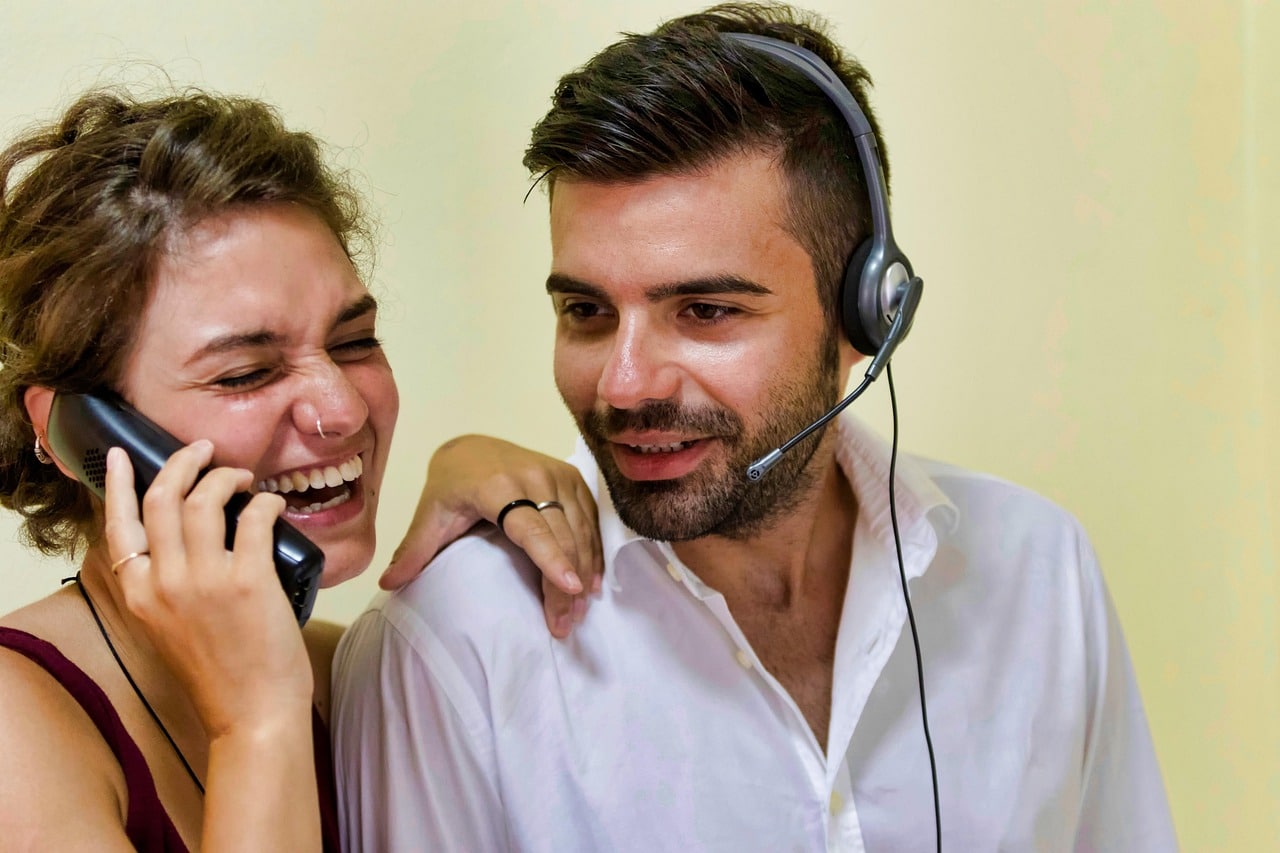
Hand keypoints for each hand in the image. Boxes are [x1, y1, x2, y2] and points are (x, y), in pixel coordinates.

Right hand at [103, 442, 312, 736]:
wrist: (251, 714)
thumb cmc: (220, 673)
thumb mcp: (170, 628)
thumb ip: (166, 586)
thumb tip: (187, 537)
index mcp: (139, 595)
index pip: (119, 525)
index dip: (122, 484)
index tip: (124, 456)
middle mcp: (164, 583)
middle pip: (163, 499)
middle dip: (184, 463)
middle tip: (205, 451)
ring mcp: (205, 581)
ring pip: (205, 500)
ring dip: (227, 477)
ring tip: (245, 478)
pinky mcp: (249, 581)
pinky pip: (255, 519)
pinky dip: (266, 502)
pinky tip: (273, 503)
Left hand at [379, 434, 601, 638]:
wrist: (473, 446)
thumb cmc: (451, 484)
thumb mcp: (430, 514)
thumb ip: (414, 549)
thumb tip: (387, 585)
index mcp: (499, 486)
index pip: (531, 527)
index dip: (551, 558)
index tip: (569, 587)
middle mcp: (535, 477)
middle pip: (560, 537)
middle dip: (566, 584)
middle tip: (564, 625)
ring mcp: (558, 476)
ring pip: (580, 530)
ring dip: (584, 572)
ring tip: (578, 612)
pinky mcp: (573, 478)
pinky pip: (590, 520)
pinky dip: (593, 552)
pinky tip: (591, 583)